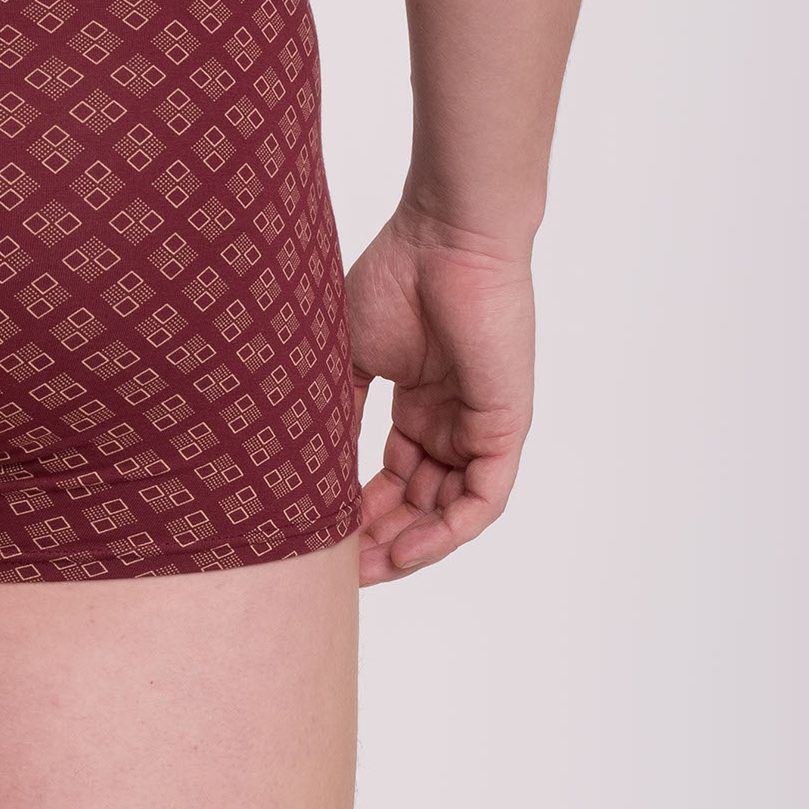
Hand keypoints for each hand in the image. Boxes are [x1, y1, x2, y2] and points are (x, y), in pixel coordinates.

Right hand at [345, 204, 534, 584]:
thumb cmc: (397, 278)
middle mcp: (451, 421)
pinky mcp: (504, 429)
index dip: (359, 511)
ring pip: (449, 510)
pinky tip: (407, 551)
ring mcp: (479, 427)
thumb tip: (304, 463)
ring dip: (410, 546)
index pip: (393, 476)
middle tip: (340, 569)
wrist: (445, 239)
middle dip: (381, 539)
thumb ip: (338, 410)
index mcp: (418, 403)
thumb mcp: (349, 355)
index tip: (320, 537)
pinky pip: (482, 500)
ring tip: (367, 570)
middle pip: (419, 501)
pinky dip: (447, 533)